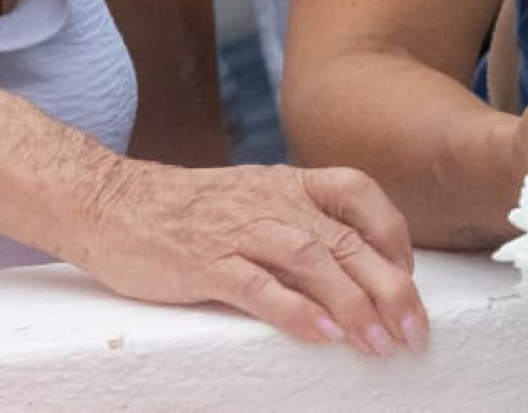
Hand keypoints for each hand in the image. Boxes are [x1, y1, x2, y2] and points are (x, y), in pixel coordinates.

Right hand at [66, 159, 428, 356]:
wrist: (111, 203)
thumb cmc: (189, 209)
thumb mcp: (253, 198)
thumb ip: (298, 220)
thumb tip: (350, 262)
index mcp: (288, 184)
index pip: (359, 193)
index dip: (392, 234)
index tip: (410, 276)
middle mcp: (273, 203)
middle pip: (347, 239)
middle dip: (390, 287)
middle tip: (416, 330)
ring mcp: (240, 232)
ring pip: (313, 261)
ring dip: (353, 304)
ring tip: (380, 343)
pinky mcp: (205, 263)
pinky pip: (258, 286)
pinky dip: (295, 311)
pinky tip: (324, 336)